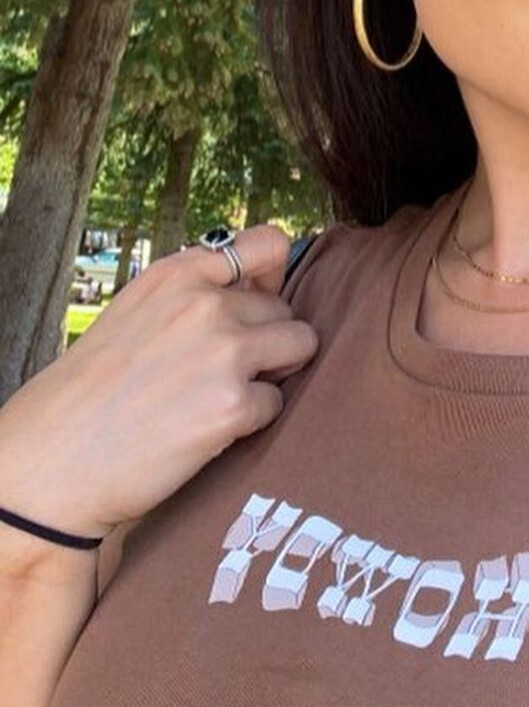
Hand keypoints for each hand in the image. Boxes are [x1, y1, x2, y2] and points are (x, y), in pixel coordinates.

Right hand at [0, 225, 319, 543]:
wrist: (51, 463)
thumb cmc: (89, 393)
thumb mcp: (137, 313)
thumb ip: (194, 296)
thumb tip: (261, 292)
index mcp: (178, 274)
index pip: (267, 243)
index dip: (275, 276)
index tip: (263, 301)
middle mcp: (205, 303)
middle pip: (286, 308)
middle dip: (268, 339)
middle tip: (224, 372)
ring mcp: (223, 352)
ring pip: (299, 346)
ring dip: (274, 372)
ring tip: (226, 394)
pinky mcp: (232, 405)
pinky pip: (278, 402)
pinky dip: (254, 419)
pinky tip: (210, 429)